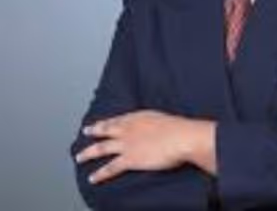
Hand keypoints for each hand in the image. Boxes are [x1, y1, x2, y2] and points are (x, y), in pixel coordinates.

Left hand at [75, 110, 205, 183]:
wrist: (180, 137)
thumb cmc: (177, 128)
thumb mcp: (163, 119)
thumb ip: (154, 123)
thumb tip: (155, 128)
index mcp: (138, 116)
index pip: (118, 119)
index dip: (108, 121)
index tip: (101, 122)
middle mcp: (128, 128)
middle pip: (106, 130)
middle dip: (94, 131)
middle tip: (86, 132)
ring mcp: (127, 144)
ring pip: (102, 148)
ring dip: (89, 153)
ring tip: (79, 157)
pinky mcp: (129, 159)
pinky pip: (111, 168)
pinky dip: (100, 174)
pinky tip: (93, 178)